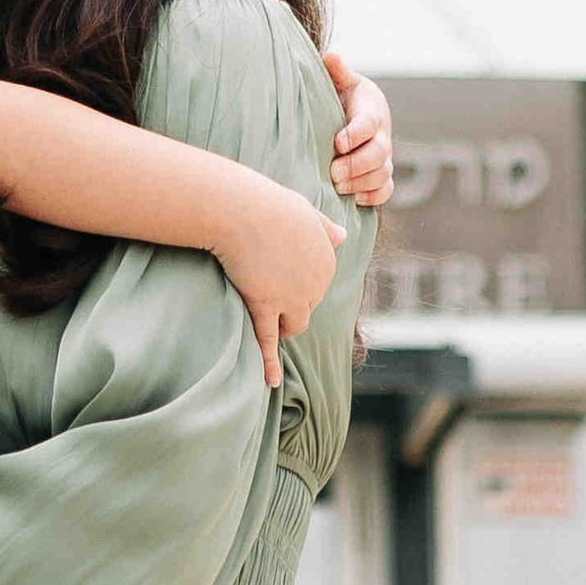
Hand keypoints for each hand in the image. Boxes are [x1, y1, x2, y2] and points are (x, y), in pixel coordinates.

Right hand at [219, 175, 344, 387]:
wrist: (241, 208)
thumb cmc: (268, 203)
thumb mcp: (305, 211)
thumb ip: (325, 227)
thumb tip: (344, 235)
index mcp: (327, 259)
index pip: (318, 285)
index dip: (297, 284)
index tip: (278, 278)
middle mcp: (316, 281)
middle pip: (307, 307)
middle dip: (290, 306)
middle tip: (266, 293)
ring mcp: (291, 296)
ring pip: (293, 325)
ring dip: (282, 327)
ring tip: (266, 323)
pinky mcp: (266, 305)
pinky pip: (268, 341)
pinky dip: (270, 363)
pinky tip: (271, 382)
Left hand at [325, 53, 393, 211]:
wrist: (362, 114)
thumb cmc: (347, 98)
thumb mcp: (343, 82)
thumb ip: (337, 71)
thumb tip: (330, 56)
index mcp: (371, 112)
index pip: (368, 123)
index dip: (355, 134)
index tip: (337, 142)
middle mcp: (382, 136)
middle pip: (379, 154)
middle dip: (357, 165)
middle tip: (333, 172)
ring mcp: (384, 157)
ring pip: (383, 174)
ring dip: (361, 183)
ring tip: (337, 186)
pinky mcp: (383, 175)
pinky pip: (386, 190)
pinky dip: (373, 196)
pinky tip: (354, 197)